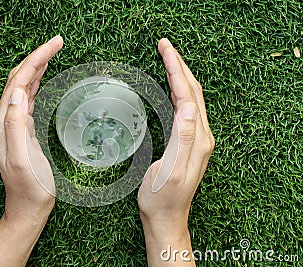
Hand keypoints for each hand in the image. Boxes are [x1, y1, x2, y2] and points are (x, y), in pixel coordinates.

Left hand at [0, 35, 62, 223]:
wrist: (28, 207)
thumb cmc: (29, 187)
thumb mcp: (22, 159)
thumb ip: (16, 126)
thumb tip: (19, 92)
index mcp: (3, 123)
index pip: (19, 81)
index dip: (36, 59)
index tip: (55, 44)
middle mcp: (5, 119)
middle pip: (19, 79)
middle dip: (37, 57)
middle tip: (57, 42)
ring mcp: (14, 123)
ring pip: (24, 86)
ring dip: (37, 66)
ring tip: (52, 51)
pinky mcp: (24, 129)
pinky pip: (29, 98)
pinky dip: (37, 83)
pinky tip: (43, 76)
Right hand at [138, 39, 213, 265]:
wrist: (166, 217)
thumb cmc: (162, 198)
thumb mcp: (171, 170)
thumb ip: (183, 138)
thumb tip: (189, 106)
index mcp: (197, 139)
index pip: (188, 94)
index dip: (176, 69)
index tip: (165, 48)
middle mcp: (201, 136)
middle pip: (193, 92)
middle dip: (179, 65)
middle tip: (165, 45)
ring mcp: (196, 139)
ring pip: (191, 98)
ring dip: (180, 75)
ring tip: (168, 58)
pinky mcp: (189, 142)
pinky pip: (186, 109)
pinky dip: (179, 91)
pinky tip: (172, 87)